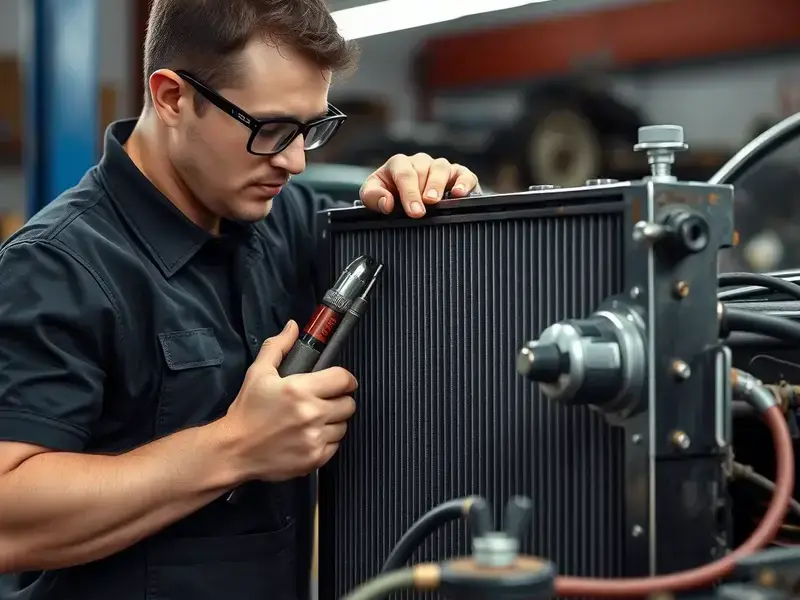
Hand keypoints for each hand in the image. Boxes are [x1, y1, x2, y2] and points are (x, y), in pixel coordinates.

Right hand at [224, 321, 357, 480]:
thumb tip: (293, 327)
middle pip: (349, 403)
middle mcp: (311, 414)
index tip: (339, 382)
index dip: (344, 379)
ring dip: (334, 421)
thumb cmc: (246, 411)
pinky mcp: (315, 458)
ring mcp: (314, 438)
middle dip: (339, 400)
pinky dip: (327, 440)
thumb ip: (278, 346)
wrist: (233, 450)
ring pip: (344, 425)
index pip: (344, 379)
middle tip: (323, 401)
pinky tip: (310, 436)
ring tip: (314, 420)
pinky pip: (336, 445)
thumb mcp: (258, 373)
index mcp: (300, 389)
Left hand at [360, 153, 479, 218]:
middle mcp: (420, 162)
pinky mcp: (458, 175)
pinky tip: (459, 194)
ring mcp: (439, 167)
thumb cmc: (388, 197)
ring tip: (436, 201)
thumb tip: (386, 202)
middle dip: (422, 190)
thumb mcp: (371, 198)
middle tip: (421, 210)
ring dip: (438, 184)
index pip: (404, 174)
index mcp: (399, 165)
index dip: (409, 192)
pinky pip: (464, 174)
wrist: (403, 203)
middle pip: (423, 169)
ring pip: (441, 168)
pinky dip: (464, 182)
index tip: (414, 211)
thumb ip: (373, 198)